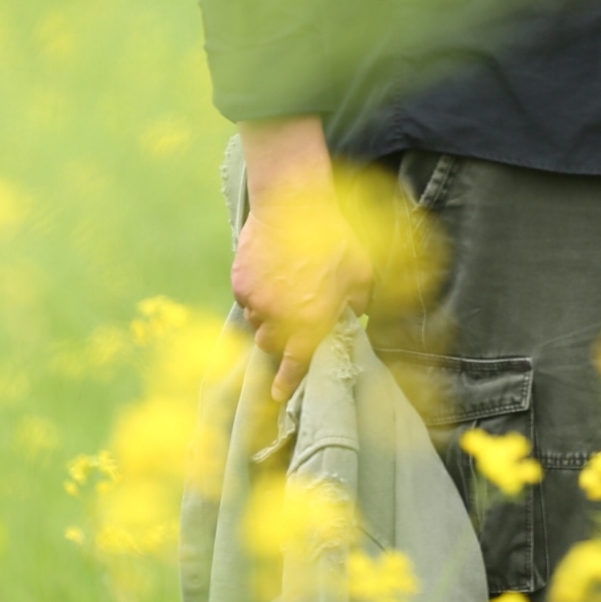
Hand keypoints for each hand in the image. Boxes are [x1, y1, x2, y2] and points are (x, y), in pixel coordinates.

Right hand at [231, 183, 373, 400]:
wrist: (292, 205)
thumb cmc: (332, 237)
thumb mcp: (361, 271)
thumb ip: (358, 302)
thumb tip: (354, 317)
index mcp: (312, 318)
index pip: (297, 361)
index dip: (288, 381)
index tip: (278, 396)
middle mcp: (280, 317)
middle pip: (272, 345)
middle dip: (280, 339)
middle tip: (291, 320)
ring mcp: (257, 301)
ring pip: (257, 323)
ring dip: (268, 317)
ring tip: (283, 290)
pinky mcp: (240, 284)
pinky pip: (246, 301)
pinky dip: (256, 295)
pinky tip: (270, 273)